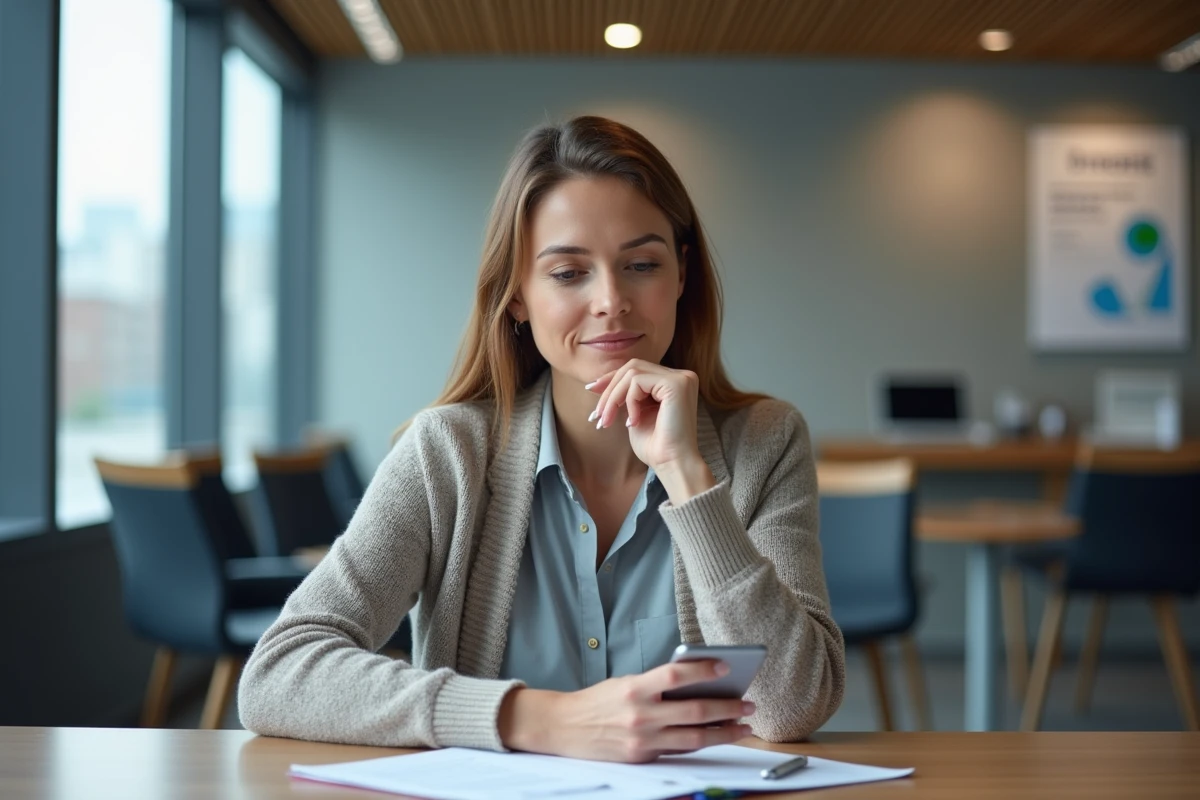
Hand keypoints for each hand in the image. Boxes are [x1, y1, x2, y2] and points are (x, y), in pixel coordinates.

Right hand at [498, 660, 754, 761]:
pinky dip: (702, 743)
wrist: (564, 728)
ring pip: (694, 737)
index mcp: (634, 687)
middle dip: (727, 707)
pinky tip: (718, 737)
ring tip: (743, 725)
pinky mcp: (642, 757)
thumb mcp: (625, 683)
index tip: (727, 665)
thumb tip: (698, 684)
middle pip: (694, 710)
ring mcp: (642, 739)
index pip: (676, 675)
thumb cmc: (599, 701)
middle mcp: (640, 714)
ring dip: (724, 731)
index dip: (703, 669)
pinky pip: (679, 750)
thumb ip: (656, 685)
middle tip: (748, 703)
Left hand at [586, 359, 701, 473]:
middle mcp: (682, 376)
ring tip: (607, 420)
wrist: (672, 465)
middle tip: (597, 414)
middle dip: (609, 388)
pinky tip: (632, 423)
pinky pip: (638, 381)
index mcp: (674, 382)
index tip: (591, 390)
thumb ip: (626, 396)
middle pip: (633, 367)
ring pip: (632, 372)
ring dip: (614, 397)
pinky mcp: (676, 384)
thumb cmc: (655, 447)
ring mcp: (682, 378)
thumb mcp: (635, 414)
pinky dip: (629, 401)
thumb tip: (599, 382)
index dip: (612, 378)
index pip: (637, 370)